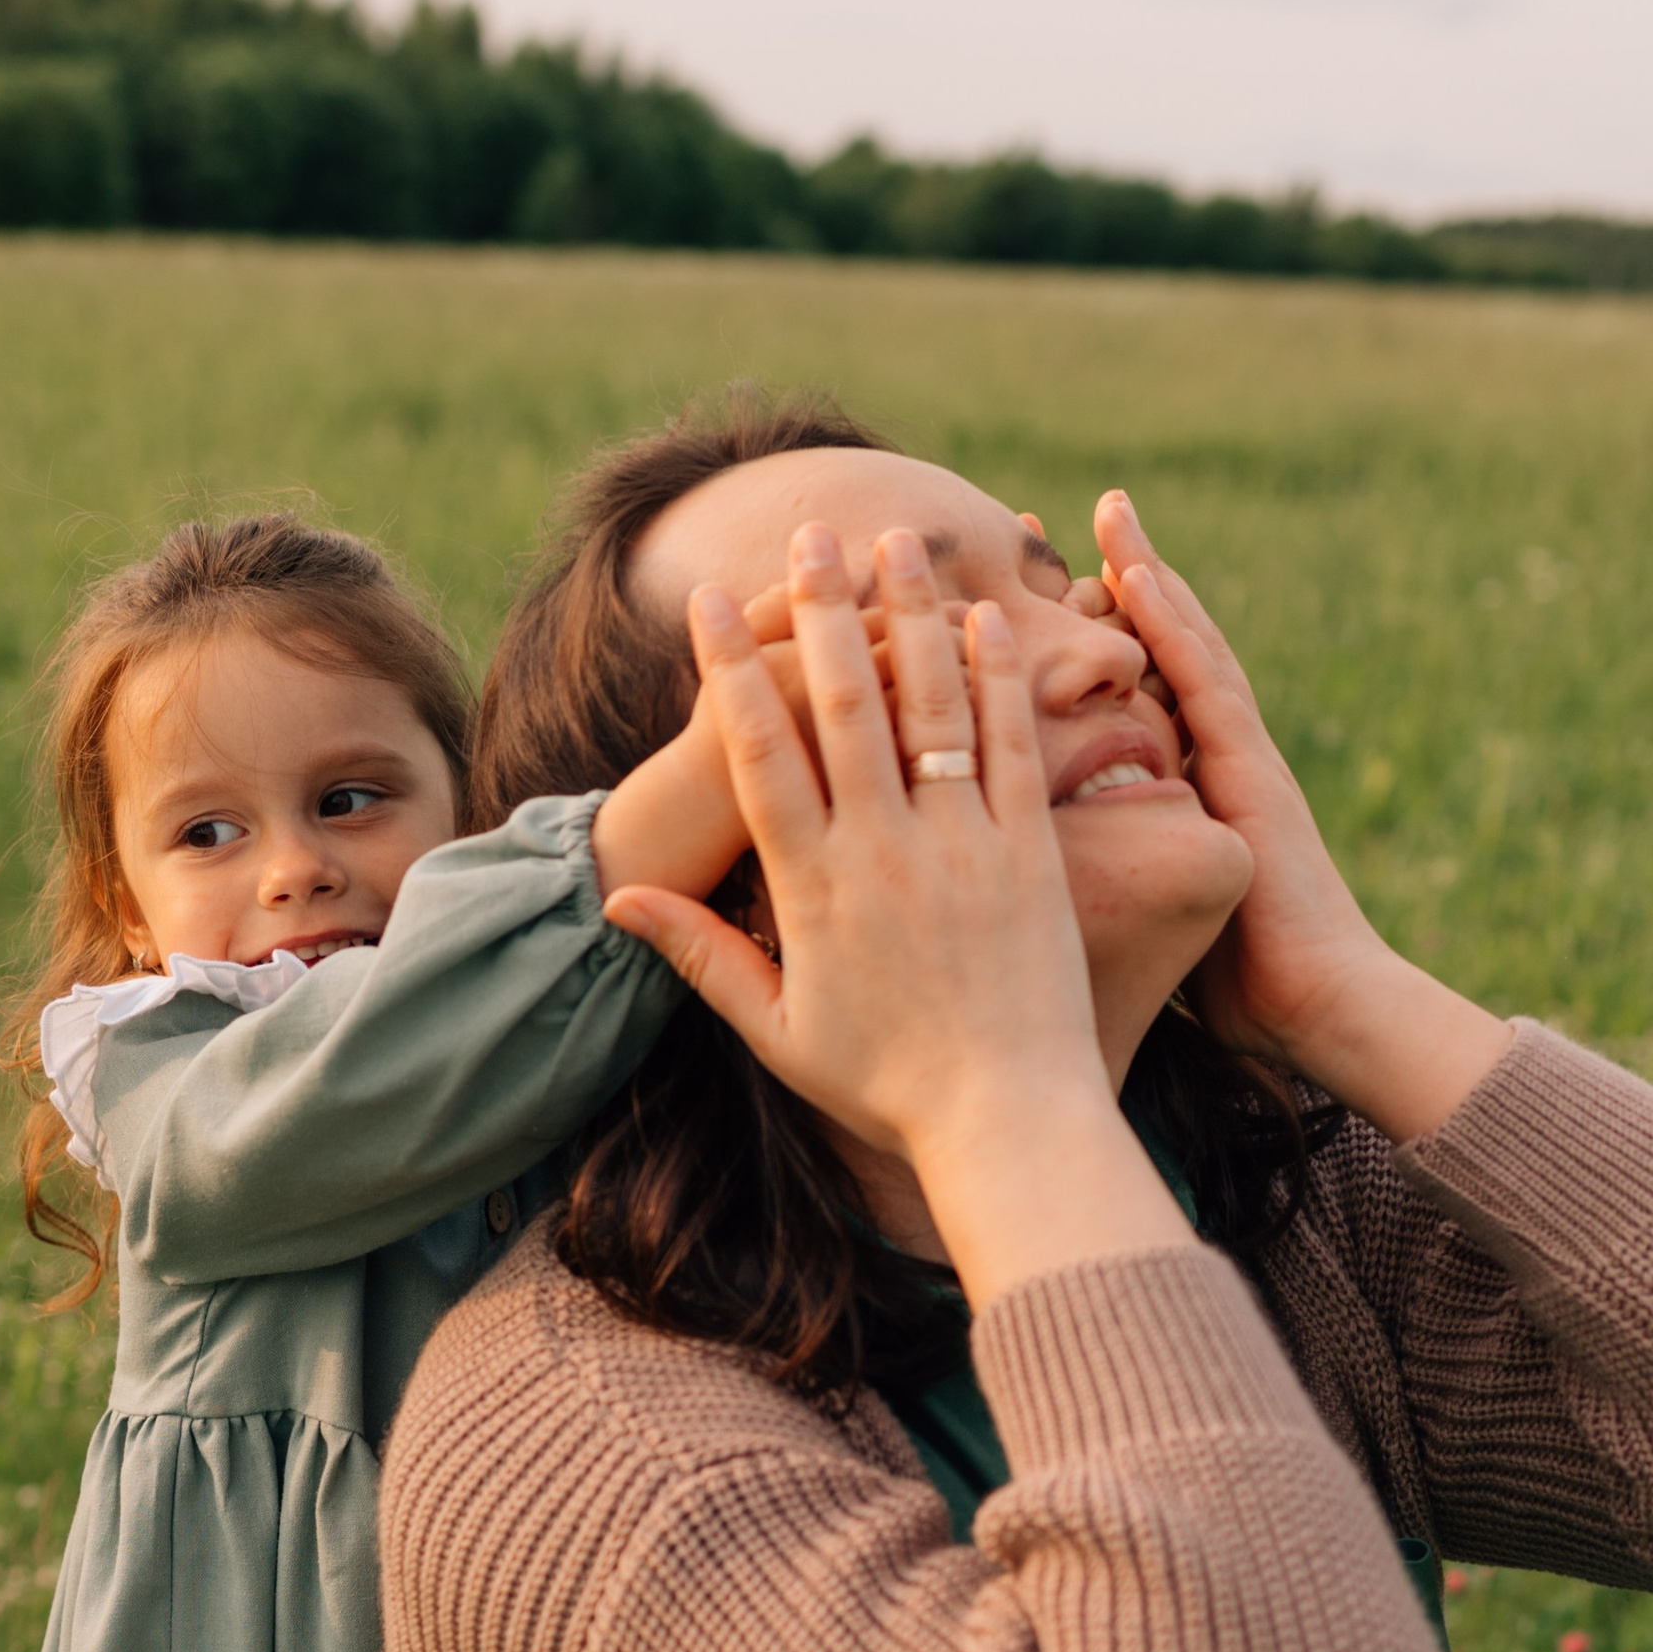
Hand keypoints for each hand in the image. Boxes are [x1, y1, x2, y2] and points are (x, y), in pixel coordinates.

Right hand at [600, 524, 1188, 1307]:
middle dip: (822, 609)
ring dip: (913, 613)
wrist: (1005, 1122)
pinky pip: (1013, 747)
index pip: (758, 754)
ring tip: (902, 540)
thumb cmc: (885, 1086)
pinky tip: (989, 617)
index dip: (729, 670)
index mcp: (813, 889)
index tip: (706, 602)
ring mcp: (962, 846)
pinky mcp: (1032, 853)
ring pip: (931, 704)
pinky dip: (999, 678)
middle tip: (811, 529)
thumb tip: (620, 906)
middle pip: (844, 703)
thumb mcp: (775, 1032)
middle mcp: (884, 852)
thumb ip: (701, 958)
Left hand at [1094, 490, 1510, 1139]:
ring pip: (1183, 648)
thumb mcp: (1151, 921)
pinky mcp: (1254, 769)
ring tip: (1105, 512)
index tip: (1016, 601)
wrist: (1320, 1009)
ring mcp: (1237, 759)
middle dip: (1104, 591)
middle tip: (1045, 525)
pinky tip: (1138, 574)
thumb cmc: (1238, 988)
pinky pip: (1206, 679)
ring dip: (1144, 576)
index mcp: (1183, 794)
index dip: (1077, 647)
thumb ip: (1113, 885)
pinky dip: (1173, 623)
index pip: (1124, 700)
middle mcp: (1211, 762)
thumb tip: (1040, 893)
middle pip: (1151, 656)